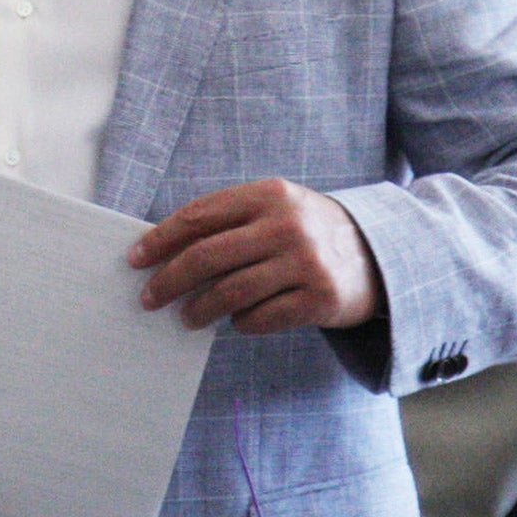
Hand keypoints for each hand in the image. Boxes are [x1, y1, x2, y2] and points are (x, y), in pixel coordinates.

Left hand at [130, 178, 384, 333]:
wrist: (381, 255)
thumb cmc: (307, 231)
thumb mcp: (273, 210)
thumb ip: (227, 222)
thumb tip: (162, 251)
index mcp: (268, 194)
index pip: (198, 216)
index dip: (160, 239)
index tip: (134, 259)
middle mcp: (287, 225)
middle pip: (207, 256)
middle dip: (169, 280)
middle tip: (149, 298)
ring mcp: (306, 262)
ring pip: (230, 292)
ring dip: (198, 309)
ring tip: (185, 317)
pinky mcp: (321, 299)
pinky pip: (261, 318)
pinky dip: (240, 322)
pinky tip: (234, 321)